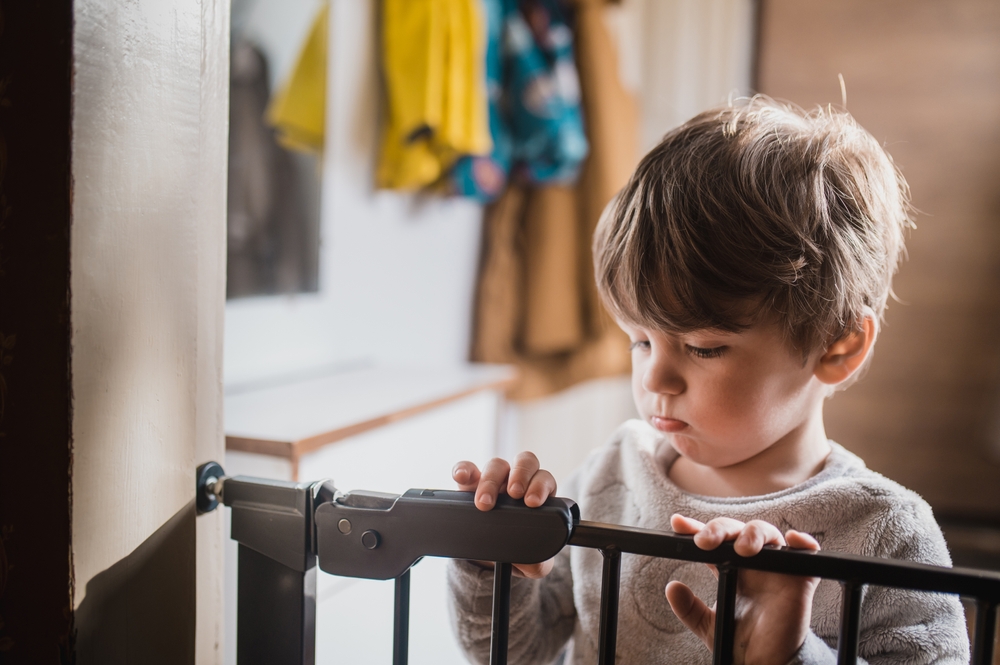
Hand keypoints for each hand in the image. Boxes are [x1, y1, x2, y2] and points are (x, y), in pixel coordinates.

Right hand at [452, 452, 556, 578]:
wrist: (492, 556)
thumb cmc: (517, 549)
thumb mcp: (532, 561)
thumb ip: (539, 562)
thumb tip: (536, 563)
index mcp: (537, 493)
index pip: (543, 478)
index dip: (540, 486)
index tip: (532, 502)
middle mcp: (517, 481)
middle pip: (524, 461)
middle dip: (520, 474)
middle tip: (514, 494)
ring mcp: (494, 480)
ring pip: (497, 465)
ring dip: (491, 480)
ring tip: (485, 503)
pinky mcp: (470, 485)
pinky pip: (467, 470)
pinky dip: (463, 469)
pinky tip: (461, 476)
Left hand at [665, 514, 820, 664]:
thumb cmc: (740, 641)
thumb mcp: (708, 625)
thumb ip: (688, 609)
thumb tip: (672, 587)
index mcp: (729, 568)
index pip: (713, 541)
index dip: (696, 528)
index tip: (678, 524)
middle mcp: (752, 564)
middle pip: (737, 531)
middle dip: (719, 529)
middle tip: (704, 541)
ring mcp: (777, 569)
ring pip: (767, 534)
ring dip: (754, 533)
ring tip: (742, 549)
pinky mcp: (800, 581)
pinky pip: (808, 555)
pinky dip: (805, 543)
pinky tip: (794, 539)